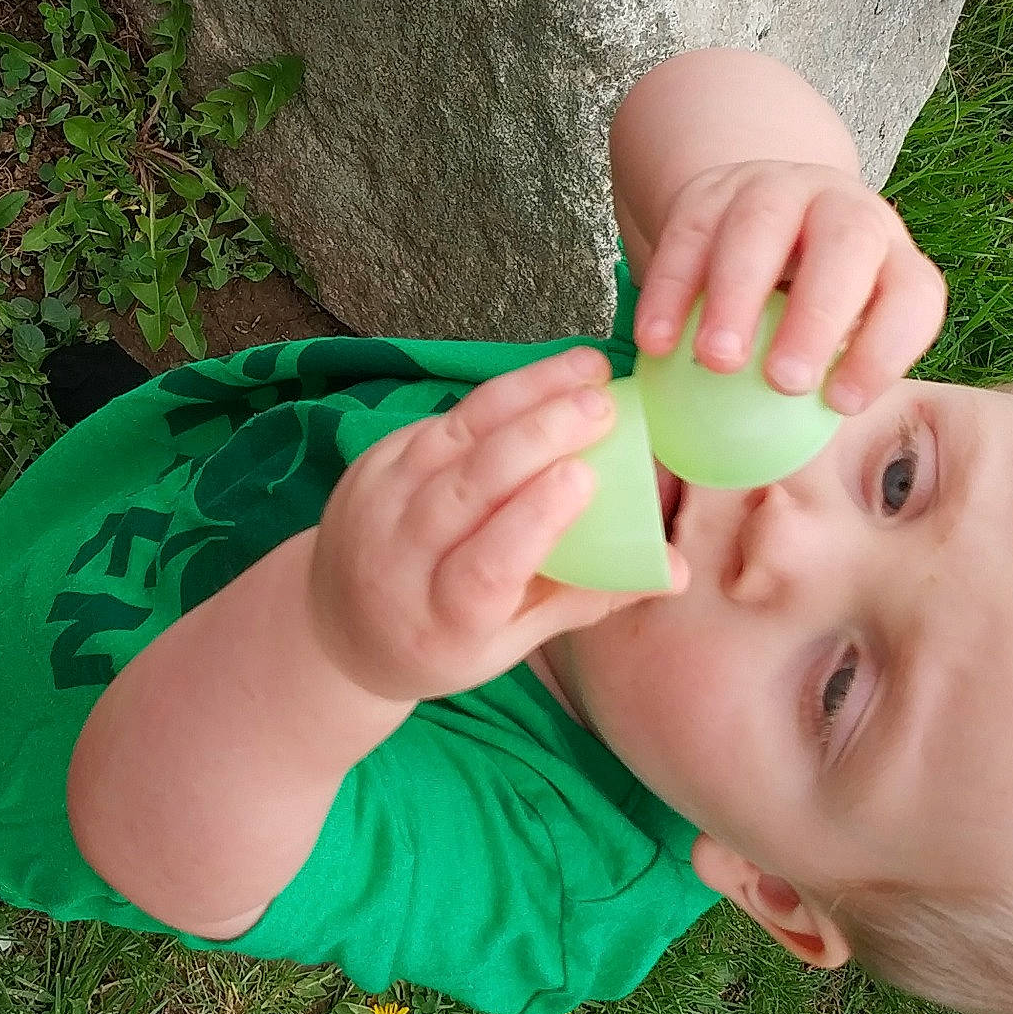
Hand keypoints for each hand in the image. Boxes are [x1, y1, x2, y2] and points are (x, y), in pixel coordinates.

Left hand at [308, 347, 687, 703]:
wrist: (337, 622)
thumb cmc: (443, 638)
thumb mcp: (508, 643)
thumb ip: (585, 598)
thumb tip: (675, 570)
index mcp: (441, 620)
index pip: (485, 566)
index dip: (532, 520)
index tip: (583, 477)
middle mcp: (399, 558)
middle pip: (467, 487)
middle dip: (537, 438)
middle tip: (601, 405)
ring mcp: (379, 501)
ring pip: (454, 435)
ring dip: (524, 395)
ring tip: (586, 369)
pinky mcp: (373, 458)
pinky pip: (444, 418)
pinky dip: (499, 395)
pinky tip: (548, 377)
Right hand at [631, 160, 946, 414]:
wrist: (757, 220)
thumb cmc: (799, 307)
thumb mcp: (828, 335)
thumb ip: (818, 379)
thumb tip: (780, 457)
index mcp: (891, 256)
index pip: (911, 294)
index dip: (886, 349)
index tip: (842, 406)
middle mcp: (844, 211)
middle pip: (847, 243)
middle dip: (817, 314)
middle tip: (783, 382)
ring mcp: (777, 190)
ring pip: (762, 225)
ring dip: (737, 296)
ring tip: (716, 362)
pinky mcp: (711, 192)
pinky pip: (688, 233)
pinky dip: (671, 291)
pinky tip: (657, 343)